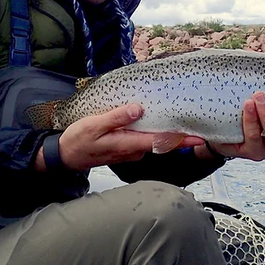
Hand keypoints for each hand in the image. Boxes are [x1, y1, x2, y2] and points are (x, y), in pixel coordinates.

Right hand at [39, 104, 203, 171]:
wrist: (66, 156)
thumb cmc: (78, 140)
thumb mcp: (94, 124)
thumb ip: (116, 117)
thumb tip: (138, 109)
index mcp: (127, 144)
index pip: (160, 142)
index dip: (181, 140)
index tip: (198, 137)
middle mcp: (132, 150)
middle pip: (161, 143)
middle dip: (179, 136)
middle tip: (196, 124)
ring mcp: (129, 152)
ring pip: (152, 142)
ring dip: (165, 133)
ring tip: (180, 120)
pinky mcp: (125, 149)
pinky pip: (143, 141)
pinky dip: (151, 133)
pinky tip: (154, 122)